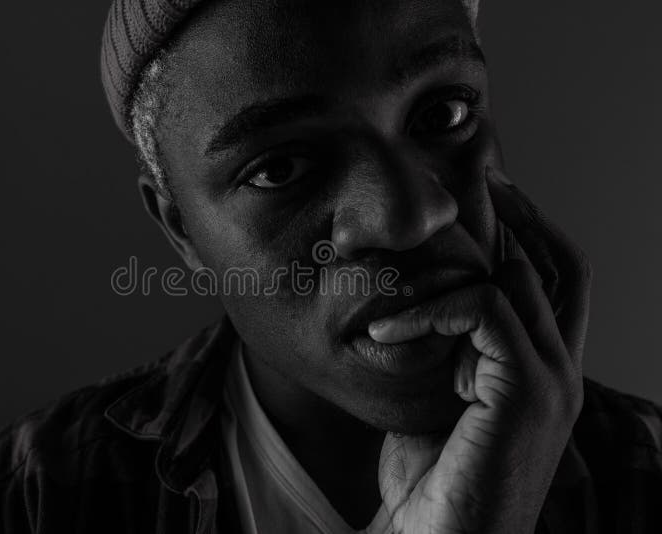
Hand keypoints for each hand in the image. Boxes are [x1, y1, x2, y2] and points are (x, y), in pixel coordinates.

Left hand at [372, 167, 591, 533]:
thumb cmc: (429, 479)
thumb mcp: (435, 400)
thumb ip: (442, 353)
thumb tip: (415, 308)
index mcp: (542, 370)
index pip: (552, 280)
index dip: (527, 229)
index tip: (489, 192)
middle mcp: (562, 369)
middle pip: (554, 262)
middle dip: (514, 211)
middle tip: (476, 175)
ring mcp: (553, 380)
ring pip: (517, 276)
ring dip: (447, 262)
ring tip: (395, 266)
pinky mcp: (527, 391)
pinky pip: (483, 309)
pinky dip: (429, 309)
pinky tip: (383, 333)